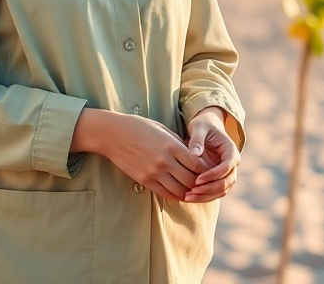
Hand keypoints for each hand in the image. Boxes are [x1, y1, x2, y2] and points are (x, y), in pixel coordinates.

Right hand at [73, 109, 207, 201]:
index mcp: (172, 145)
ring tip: (193, 191)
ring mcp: (154, 172)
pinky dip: (175, 196)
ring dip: (189, 192)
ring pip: (180, 191)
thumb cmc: (139, 128)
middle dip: (200, 184)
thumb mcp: (163, 130)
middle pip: (191, 180)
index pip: (197, 164)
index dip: (206, 170)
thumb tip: (195, 156)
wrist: (113, 134)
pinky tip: (179, 193)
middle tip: (204, 184)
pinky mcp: (145, 180)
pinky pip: (165, 194)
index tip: (209, 171)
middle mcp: (165, 161)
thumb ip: (179, 143)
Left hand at [183, 107, 239, 202]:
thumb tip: (195, 154)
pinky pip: (214, 192)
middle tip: (191, 192)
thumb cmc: (202, 126)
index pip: (227, 167)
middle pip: (226, 183)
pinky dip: (204, 196)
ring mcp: (227, 174)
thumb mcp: (199, 127)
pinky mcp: (219, 179)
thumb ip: (197, 139)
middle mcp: (232, 164)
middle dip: (209, 189)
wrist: (205, 128)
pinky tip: (189, 197)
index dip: (213, 175)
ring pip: (221, 191)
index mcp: (231, 151)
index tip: (197, 179)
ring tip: (188, 197)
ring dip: (206, 196)